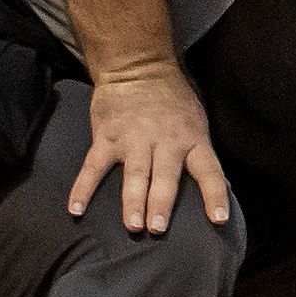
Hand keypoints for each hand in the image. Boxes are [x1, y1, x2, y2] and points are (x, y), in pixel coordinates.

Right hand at [69, 62, 231, 236]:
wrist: (138, 67)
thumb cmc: (172, 99)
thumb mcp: (196, 121)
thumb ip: (198, 152)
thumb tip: (214, 187)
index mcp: (192, 139)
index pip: (209, 171)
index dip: (215, 196)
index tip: (219, 219)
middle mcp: (164, 141)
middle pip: (165, 177)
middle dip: (161, 204)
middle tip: (157, 230)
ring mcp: (134, 139)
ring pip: (134, 174)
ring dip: (132, 201)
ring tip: (132, 226)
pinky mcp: (107, 137)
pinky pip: (93, 167)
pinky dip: (83, 189)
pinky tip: (76, 210)